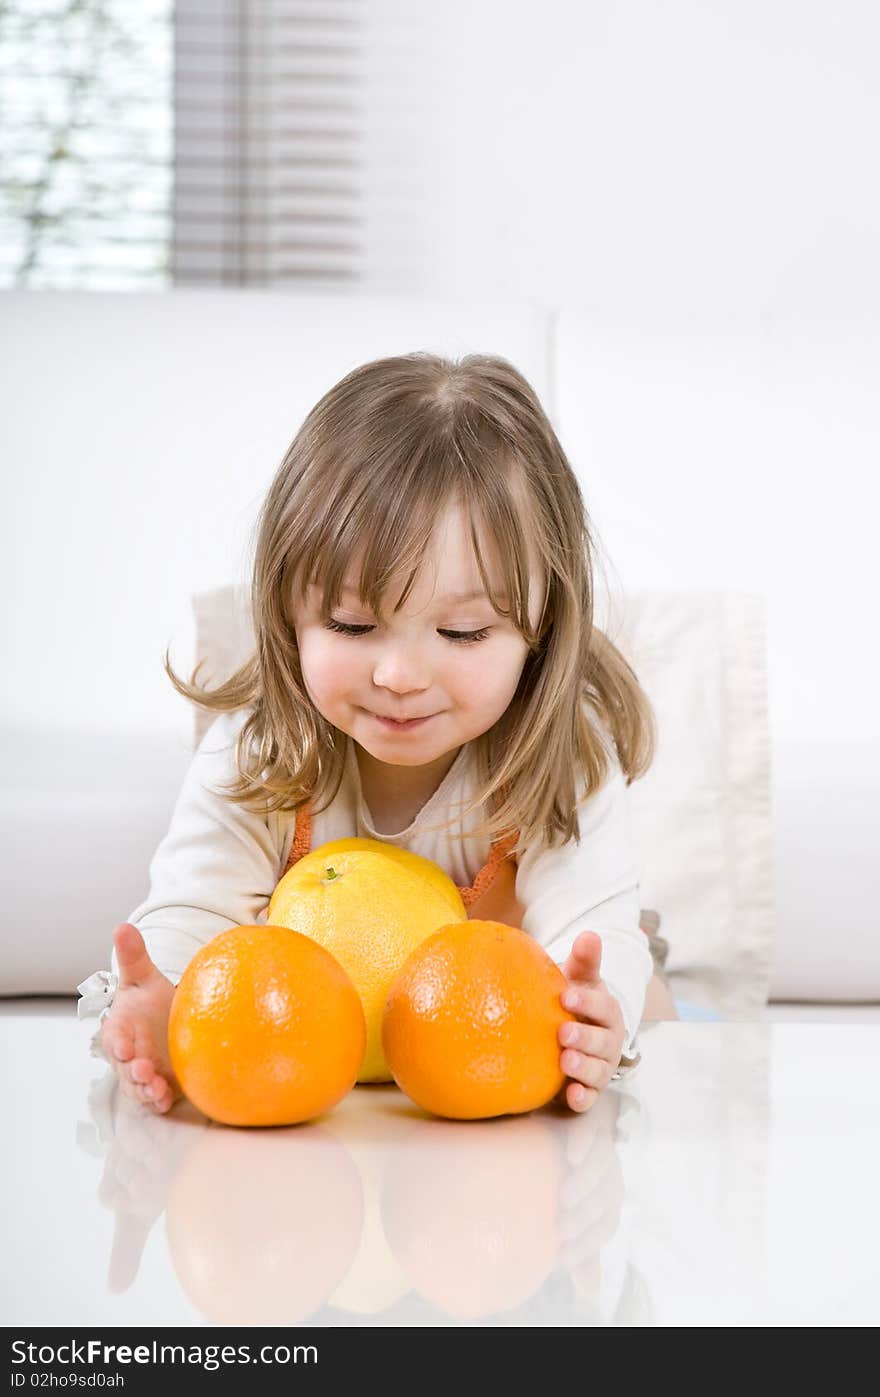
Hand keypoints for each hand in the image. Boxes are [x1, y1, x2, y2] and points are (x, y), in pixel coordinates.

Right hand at [100, 923, 181, 1114]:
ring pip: (138, 1086)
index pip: (114, 1036)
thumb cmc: (152, 1001)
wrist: (172, 1024)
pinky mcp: (161, 1086)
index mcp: (121, 1027)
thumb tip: (122, 927)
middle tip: (143, 1068)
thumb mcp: (144, 978)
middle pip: (124, 1067)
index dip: (116, 1042)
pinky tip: (167, 1100)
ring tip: (156, 1087)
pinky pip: (155, 1099)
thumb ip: (133, 956)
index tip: (123, 1046)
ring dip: (145, 1089)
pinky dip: (158, 1101)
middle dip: (131, 1069)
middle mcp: (128, 1054)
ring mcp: (143, 1073)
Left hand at [555, 930, 626, 1113]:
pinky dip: (582, 1098)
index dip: (587, 1001)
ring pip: (597, 1071)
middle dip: (585, 1037)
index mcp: (607, 1012)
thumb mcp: (580, 979)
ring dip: (583, 1067)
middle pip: (603, 1041)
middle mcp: (609, 1041)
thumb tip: (589, 934)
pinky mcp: (588, 1090)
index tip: (566, 994)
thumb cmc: (576, 1002)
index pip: (603, 1006)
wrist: (576, 1032)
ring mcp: (601, 1067)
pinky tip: (570, 1095)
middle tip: (563, 1032)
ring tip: (566, 1061)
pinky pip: (588, 1098)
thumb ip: (585, 960)